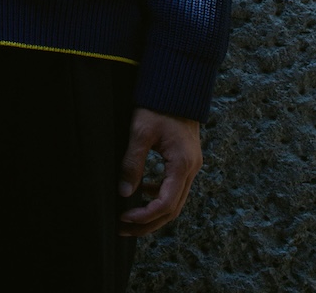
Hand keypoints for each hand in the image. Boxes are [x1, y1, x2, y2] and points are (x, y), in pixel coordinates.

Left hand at [117, 108, 201, 236]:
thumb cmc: (158, 105)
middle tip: (123, 228)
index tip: (123, 218)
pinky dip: (159, 196)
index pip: (165, 204)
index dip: (144, 216)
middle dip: (148, 223)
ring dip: (153, 213)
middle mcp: (191, 169)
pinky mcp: (187, 161)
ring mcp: (192, 166)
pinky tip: (143, 191)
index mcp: (182, 165)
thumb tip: (124, 193)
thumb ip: (133, 163)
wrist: (177, 86)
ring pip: (175, 201)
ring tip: (129, 216)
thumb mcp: (140, 132)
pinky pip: (175, 188)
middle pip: (172, 210)